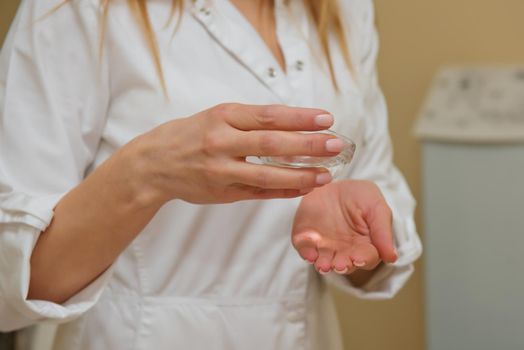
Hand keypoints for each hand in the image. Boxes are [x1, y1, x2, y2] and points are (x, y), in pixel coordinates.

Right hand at [119, 103, 344, 204]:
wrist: (153, 164)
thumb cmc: (189, 135)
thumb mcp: (215, 116)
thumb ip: (250, 120)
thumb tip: (295, 123)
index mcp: (222, 117)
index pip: (269, 116)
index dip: (300, 118)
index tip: (327, 118)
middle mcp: (221, 143)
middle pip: (273, 144)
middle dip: (308, 145)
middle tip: (336, 145)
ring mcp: (221, 171)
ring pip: (268, 175)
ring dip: (301, 175)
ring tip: (327, 174)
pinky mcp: (222, 193)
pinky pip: (259, 193)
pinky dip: (284, 192)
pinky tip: (304, 188)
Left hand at [292, 180, 396, 274]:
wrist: (333, 182)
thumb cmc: (360, 197)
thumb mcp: (376, 206)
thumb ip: (382, 230)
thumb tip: (392, 257)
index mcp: (364, 245)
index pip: (366, 258)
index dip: (364, 260)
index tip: (359, 259)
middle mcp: (344, 250)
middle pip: (344, 264)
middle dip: (342, 265)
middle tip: (340, 264)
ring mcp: (324, 246)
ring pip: (324, 261)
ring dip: (324, 264)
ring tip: (323, 264)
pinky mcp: (306, 239)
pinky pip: (305, 249)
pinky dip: (306, 252)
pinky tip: (309, 253)